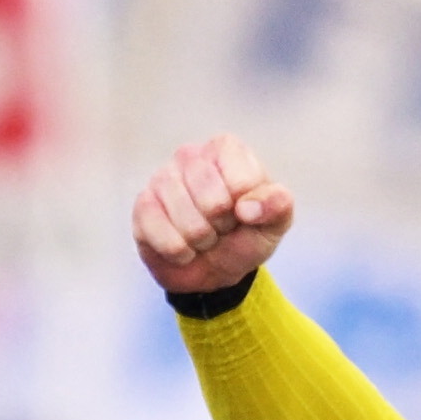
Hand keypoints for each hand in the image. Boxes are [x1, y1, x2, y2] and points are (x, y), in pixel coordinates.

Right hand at [134, 132, 295, 298]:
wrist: (214, 269)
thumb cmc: (245, 235)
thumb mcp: (274, 224)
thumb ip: (278, 206)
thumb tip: (248, 208)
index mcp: (226, 150)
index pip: (241, 180)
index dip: (247, 209)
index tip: (245, 212)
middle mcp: (190, 155)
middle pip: (211, 200)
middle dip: (222, 226)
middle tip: (222, 227)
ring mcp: (161, 178)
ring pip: (186, 220)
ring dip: (202, 241)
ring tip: (203, 236)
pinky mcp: (142, 205)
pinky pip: (162, 235)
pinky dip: (180, 252)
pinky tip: (183, 246)